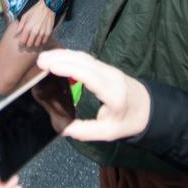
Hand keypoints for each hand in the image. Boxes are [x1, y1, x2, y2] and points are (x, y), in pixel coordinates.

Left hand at [16, 3, 55, 50]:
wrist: (47, 6)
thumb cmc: (35, 10)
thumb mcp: (25, 16)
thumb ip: (20, 25)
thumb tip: (16, 33)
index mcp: (28, 27)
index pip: (22, 41)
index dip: (21, 43)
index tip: (21, 42)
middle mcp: (35, 32)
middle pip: (29, 44)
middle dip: (27, 44)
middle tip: (27, 41)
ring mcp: (42, 33)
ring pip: (37, 44)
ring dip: (34, 43)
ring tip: (33, 39)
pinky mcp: (48, 33)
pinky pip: (44, 42)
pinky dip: (41, 41)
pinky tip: (39, 38)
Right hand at [35, 49, 150, 141]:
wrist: (148, 108)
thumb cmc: (128, 121)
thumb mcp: (108, 133)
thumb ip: (85, 131)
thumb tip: (63, 129)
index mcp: (113, 93)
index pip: (90, 76)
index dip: (70, 69)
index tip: (50, 67)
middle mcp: (111, 76)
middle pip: (84, 62)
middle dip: (61, 58)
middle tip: (40, 61)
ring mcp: (109, 69)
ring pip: (84, 57)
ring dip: (64, 55)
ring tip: (44, 58)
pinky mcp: (105, 67)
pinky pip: (86, 59)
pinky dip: (70, 56)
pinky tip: (57, 58)